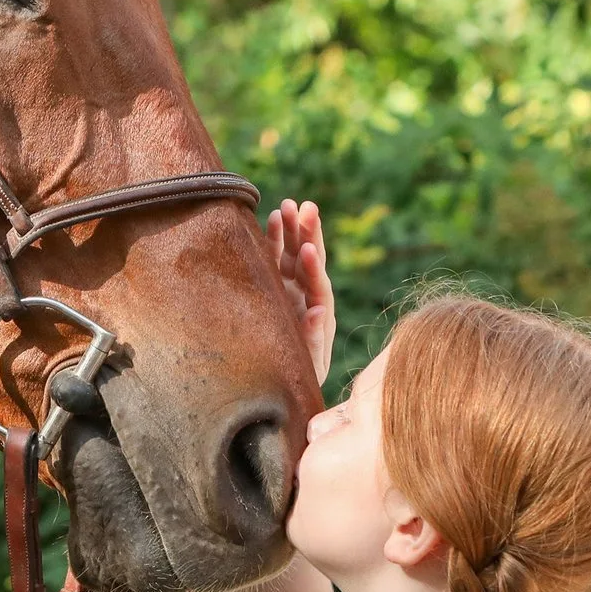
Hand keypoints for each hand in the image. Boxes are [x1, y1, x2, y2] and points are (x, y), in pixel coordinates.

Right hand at [266, 198, 333, 385]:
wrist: (286, 386)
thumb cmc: (301, 378)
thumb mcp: (310, 363)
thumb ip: (314, 337)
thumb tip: (319, 311)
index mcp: (319, 312)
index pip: (317, 284)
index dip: (312, 267)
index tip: (307, 248)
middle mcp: (306, 296)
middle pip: (308, 260)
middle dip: (307, 234)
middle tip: (306, 207)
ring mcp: (291, 289)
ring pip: (291, 254)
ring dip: (290, 230)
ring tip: (287, 206)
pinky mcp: (275, 289)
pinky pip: (275, 260)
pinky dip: (273, 241)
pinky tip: (271, 218)